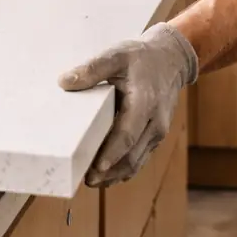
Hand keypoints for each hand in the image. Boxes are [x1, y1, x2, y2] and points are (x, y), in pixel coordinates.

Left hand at [59, 23, 197, 187]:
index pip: (128, 134)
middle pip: (132, 155)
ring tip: (93, 181)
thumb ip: (92, 68)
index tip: (96, 167)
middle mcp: (154, 122)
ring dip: (116, 175)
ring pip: (137, 161)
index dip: (112, 153)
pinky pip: (140, 157)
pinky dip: (124, 169)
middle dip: (110, 171)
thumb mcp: (116, 55)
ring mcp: (157, 132)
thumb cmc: (141, 58)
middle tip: (87, 180)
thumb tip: (64, 82)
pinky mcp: (155, 136)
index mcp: (145, 102)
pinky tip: (107, 175)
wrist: (171, 60)